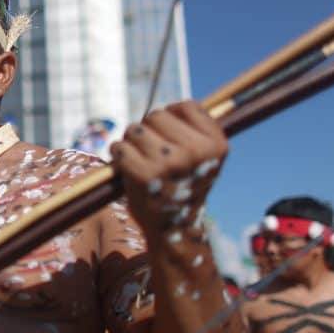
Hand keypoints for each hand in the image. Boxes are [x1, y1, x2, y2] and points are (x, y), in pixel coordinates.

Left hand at [110, 101, 227, 241]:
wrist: (175, 228)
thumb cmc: (186, 185)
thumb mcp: (204, 157)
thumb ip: (196, 130)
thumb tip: (176, 104)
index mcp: (215, 144)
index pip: (185, 106)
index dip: (171, 118)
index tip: (171, 137)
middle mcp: (194, 151)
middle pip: (156, 115)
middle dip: (148, 129)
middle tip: (152, 152)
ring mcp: (168, 162)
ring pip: (134, 128)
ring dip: (131, 140)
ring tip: (140, 159)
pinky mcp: (143, 174)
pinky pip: (119, 146)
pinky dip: (118, 153)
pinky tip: (128, 167)